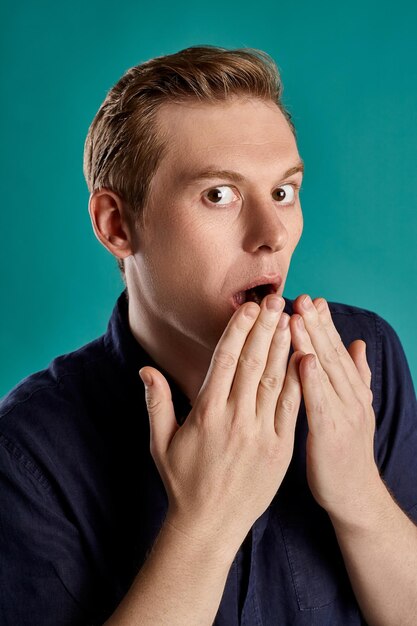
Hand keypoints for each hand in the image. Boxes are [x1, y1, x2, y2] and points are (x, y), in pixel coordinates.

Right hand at [139, 295, 302, 558]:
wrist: (210, 525)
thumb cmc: (182, 482)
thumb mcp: (160, 442)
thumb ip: (156, 402)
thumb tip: (146, 368)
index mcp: (207, 413)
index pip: (226, 361)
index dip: (239, 330)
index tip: (249, 307)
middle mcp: (236, 419)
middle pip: (253, 363)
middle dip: (265, 328)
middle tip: (276, 301)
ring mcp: (261, 433)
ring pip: (274, 380)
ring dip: (283, 347)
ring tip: (290, 320)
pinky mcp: (281, 448)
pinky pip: (290, 408)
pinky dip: (298, 381)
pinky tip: (302, 358)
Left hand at [290, 295, 381, 525]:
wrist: (355, 495)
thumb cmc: (345, 450)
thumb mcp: (355, 409)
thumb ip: (356, 376)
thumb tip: (358, 344)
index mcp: (352, 390)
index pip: (337, 350)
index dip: (326, 324)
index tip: (314, 299)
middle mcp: (351, 397)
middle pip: (332, 354)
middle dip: (317, 323)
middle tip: (303, 297)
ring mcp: (343, 414)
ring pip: (326, 372)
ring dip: (312, 342)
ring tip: (299, 316)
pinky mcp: (330, 434)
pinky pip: (319, 402)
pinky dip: (312, 379)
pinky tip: (303, 359)